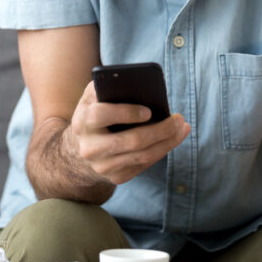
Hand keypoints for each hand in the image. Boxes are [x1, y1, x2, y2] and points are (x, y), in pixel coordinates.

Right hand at [68, 81, 190, 184]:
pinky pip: (144, 165)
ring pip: (143, 156)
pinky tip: (174, 139)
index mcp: (83, 122)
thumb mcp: (93, 97)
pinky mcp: (116, 177)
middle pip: (131, 141)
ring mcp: (103, 166)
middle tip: (179, 119)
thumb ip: (108, 85)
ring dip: (167, 142)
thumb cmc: (94, 113)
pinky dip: (162, 151)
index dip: (126, 113)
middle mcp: (90, 148)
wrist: (79, 149)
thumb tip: (137, 84)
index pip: (101, 115)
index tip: (149, 111)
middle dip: (160, 130)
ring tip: (182, 127)